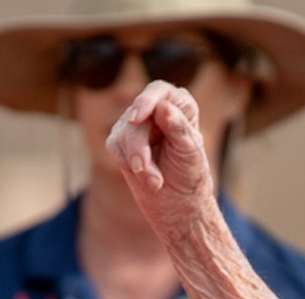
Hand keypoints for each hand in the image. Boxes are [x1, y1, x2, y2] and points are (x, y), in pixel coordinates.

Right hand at [105, 80, 214, 228]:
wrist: (178, 201)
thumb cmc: (190, 173)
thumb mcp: (190, 152)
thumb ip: (178, 128)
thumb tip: (163, 107)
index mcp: (181, 106)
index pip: (160, 91)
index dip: (147, 100)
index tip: (137, 117)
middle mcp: (157, 110)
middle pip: (137, 116)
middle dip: (140, 146)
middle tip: (143, 169)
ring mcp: (136, 124)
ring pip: (123, 132)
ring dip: (137, 160)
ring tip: (155, 181)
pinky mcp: (120, 140)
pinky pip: (114, 145)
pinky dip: (127, 163)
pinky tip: (145, 177)